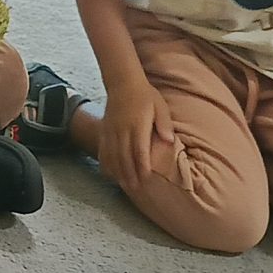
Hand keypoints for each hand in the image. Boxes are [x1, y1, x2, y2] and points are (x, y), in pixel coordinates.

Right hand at [98, 81, 192, 195]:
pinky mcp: (104, 130)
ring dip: (117, 171)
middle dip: (129, 174)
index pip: (139, 149)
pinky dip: (106, 162)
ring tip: (124, 185)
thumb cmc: (145, 95)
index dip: (142, 165)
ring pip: (112, 155)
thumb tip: (169, 141)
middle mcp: (122, 129)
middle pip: (124, 156)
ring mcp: (111, 131)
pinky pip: (103, 150)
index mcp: (137, 124)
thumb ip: (164, 124)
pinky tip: (110, 172)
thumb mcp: (160, 106)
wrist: (123, 83)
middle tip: (135, 189)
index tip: (146, 178)